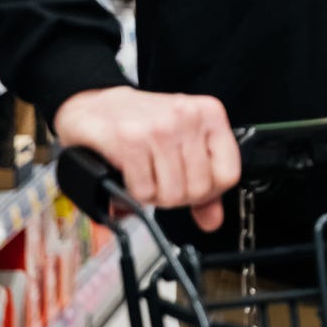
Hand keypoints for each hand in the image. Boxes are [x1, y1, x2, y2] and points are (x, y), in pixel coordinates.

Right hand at [55, 87, 240, 231]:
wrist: (97, 107)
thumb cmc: (144, 123)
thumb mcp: (183, 142)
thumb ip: (204, 181)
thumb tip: (213, 219)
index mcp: (210, 114)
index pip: (229, 174)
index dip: (209, 192)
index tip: (193, 187)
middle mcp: (188, 117)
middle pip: (199, 189)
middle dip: (178, 197)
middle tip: (163, 182)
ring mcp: (160, 128)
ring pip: (171, 194)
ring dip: (155, 196)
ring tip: (147, 177)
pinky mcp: (130, 140)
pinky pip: (143, 192)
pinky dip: (134, 193)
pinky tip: (132, 175)